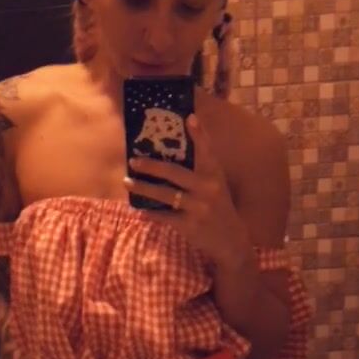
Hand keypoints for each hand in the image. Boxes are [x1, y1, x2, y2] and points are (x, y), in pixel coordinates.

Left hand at [124, 115, 251, 268]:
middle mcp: (207, 188)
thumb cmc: (218, 207)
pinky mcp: (190, 225)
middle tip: (133, 160)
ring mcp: (198, 207)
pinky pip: (164, 216)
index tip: (189, 118)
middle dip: (151, 165)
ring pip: (165, 194)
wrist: (231, 240)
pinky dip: (150, 213)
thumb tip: (179, 149)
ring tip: (127, 182)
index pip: (206, 151)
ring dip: (143, 188)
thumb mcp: (216, 184)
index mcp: (214, 174)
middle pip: (174, 172)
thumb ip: (201, 167)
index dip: (199, 134)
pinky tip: (139, 209)